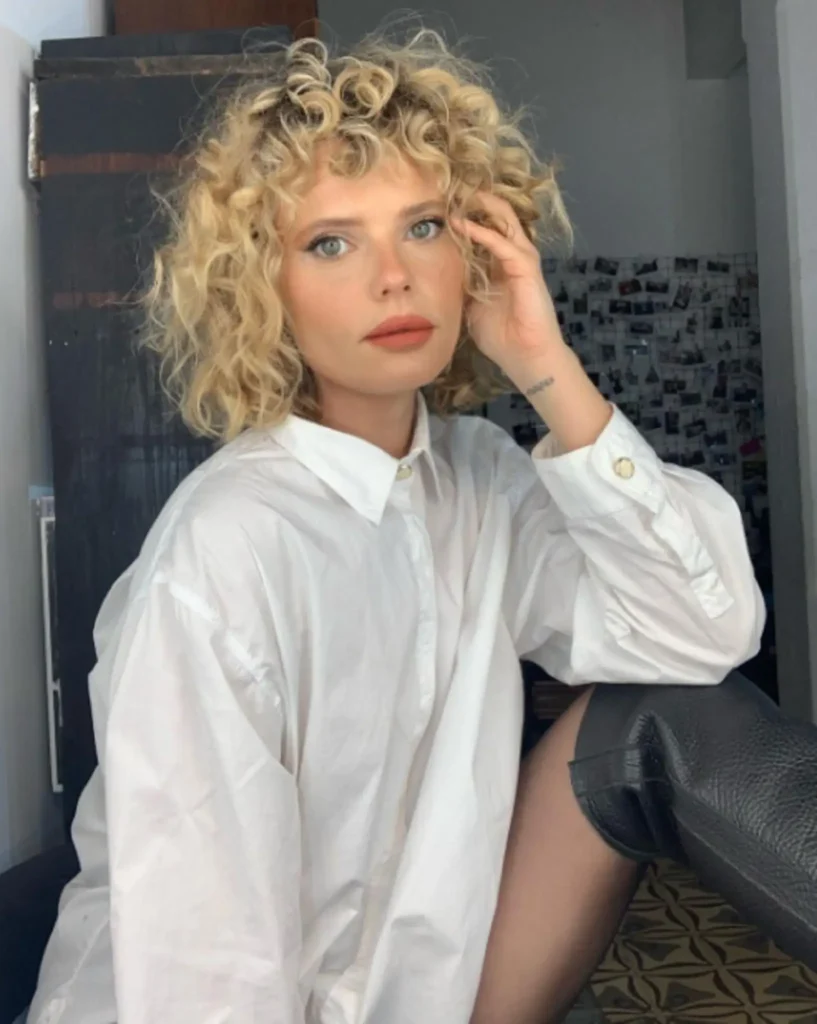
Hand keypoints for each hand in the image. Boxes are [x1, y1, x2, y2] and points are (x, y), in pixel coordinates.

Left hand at [451, 192, 565, 380]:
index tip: (442, 202)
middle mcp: (514, 256)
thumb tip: (435, 277)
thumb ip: (460, 286)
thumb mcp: (470, 306)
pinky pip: (504, 244)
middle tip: (452, 186)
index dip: (467, 213)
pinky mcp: (527, 270)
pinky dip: (484, 233)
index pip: (486, 227)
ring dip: (482, 207)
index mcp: (501, 263)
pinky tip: (463, 225)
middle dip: (477, 200)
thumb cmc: (501, 337)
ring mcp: (523, 261)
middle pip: (499, 215)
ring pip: (505, 221)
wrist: (525, 358)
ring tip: (459, 193)